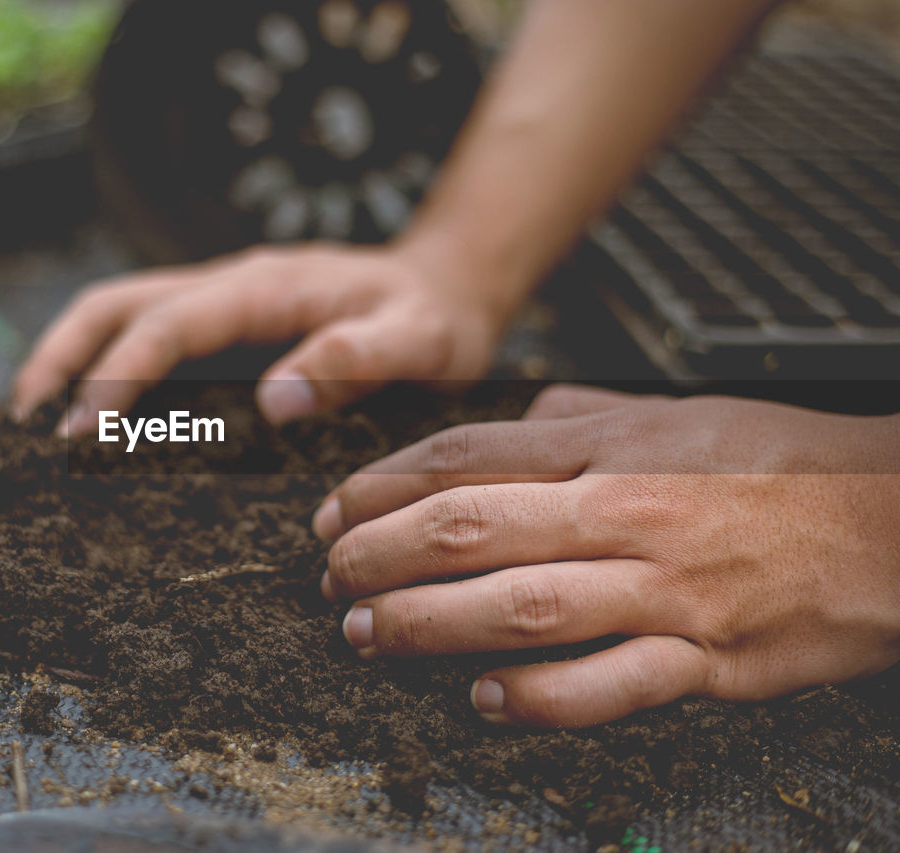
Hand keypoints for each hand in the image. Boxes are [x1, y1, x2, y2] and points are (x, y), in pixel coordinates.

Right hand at [11, 241, 510, 433]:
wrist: (447, 288)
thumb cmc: (434, 320)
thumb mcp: (419, 341)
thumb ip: (353, 361)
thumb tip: (272, 400)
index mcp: (267, 288)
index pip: (169, 323)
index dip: (118, 373)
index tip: (81, 428)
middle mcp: (232, 284)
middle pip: (118, 302)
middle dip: (62, 354)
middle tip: (23, 419)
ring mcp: (224, 300)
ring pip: (122, 308)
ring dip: (70, 353)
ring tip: (33, 413)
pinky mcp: (225, 322)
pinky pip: (149, 329)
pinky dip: (104, 360)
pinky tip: (91, 408)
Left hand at [315, 384, 899, 727]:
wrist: (896, 518)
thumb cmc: (782, 463)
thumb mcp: (678, 414)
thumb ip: (590, 414)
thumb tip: (527, 411)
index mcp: (612, 445)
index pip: (468, 457)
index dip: (384, 484)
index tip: (336, 511)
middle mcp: (626, 510)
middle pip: (472, 526)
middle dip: (381, 553)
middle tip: (331, 574)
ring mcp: (664, 586)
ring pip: (521, 604)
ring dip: (429, 622)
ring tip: (366, 632)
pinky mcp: (707, 656)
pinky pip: (608, 683)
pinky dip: (538, 696)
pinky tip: (482, 699)